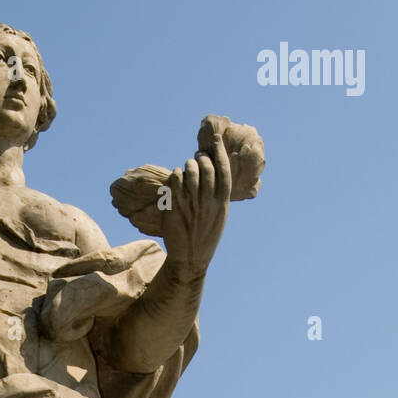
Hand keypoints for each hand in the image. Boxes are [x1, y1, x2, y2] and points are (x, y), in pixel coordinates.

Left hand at [161, 133, 231, 277]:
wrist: (190, 259)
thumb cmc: (205, 236)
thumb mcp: (219, 216)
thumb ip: (218, 194)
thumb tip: (214, 169)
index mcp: (222, 203)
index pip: (223, 170)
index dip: (219, 151)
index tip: (214, 138)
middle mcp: (207, 202)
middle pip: (206, 167)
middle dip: (201, 157)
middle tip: (197, 156)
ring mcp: (191, 204)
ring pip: (189, 171)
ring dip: (188, 164)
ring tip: (187, 167)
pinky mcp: (174, 207)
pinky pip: (174, 180)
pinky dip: (175, 175)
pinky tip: (176, 178)